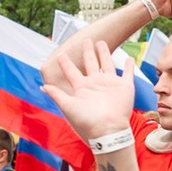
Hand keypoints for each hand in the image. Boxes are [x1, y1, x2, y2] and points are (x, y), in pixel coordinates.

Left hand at [45, 26, 139, 146]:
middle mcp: (95, 84)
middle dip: (87, 52)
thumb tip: (42, 86)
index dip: (66, 63)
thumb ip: (56, 95)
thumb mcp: (68, 106)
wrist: (108, 130)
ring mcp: (110, 85)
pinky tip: (129, 58)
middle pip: (90, 63)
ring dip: (104, 53)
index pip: (71, 72)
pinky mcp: (124, 87)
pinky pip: (127, 73)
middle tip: (85, 40)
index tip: (61, 54)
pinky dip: (129, 66)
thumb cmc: (87, 121)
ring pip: (107, 64)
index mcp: (82, 88)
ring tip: (101, 43)